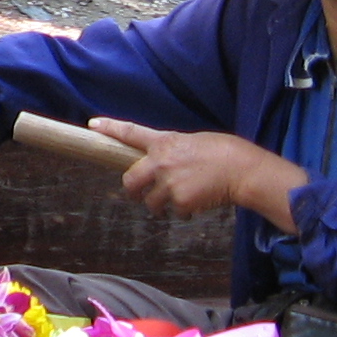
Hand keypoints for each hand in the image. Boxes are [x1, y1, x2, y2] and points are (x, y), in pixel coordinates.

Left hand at [87, 117, 303, 232]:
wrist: (242, 169)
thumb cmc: (224, 152)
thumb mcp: (193, 142)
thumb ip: (172, 151)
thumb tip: (161, 163)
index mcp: (165, 142)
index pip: (132, 133)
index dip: (111, 128)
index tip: (93, 124)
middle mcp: (161, 161)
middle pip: (129, 180)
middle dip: (132, 190)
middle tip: (138, 194)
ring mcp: (169, 183)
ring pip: (152, 203)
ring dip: (163, 204)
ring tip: (184, 196)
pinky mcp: (180, 201)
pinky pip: (175, 212)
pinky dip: (185, 211)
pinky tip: (199, 201)